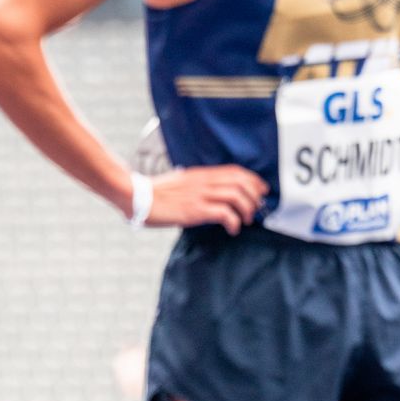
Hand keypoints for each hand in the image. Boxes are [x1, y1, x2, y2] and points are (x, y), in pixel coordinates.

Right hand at [145, 165, 267, 235]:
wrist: (138, 196)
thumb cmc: (156, 193)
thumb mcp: (181, 183)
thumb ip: (197, 185)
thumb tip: (210, 194)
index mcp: (201, 174)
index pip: (235, 171)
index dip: (253, 179)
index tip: (261, 190)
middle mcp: (204, 182)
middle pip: (240, 182)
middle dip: (254, 195)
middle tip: (257, 208)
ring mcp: (200, 195)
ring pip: (236, 195)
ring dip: (247, 209)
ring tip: (246, 219)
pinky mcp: (195, 210)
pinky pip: (224, 213)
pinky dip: (234, 222)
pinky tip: (232, 229)